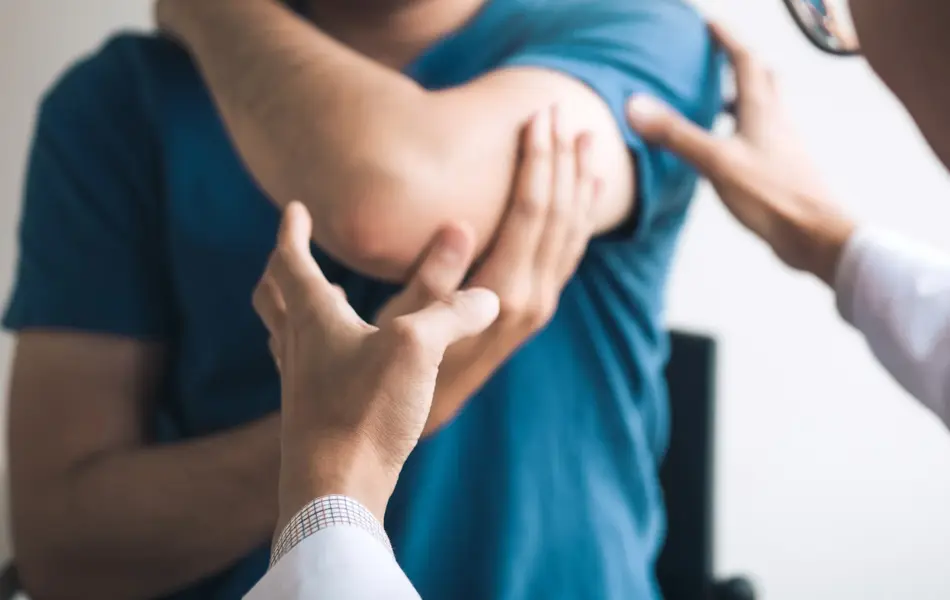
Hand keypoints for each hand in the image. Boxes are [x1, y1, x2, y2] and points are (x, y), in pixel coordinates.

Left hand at [252, 202, 499, 528]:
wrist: (335, 490)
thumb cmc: (365, 411)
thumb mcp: (418, 347)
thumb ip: (455, 314)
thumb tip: (490, 298)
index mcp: (314, 317)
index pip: (291, 261)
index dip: (292, 233)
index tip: (295, 210)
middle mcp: (299, 346)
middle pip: (273, 297)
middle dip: (282, 269)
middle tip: (294, 254)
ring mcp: (301, 384)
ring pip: (286, 334)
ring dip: (296, 309)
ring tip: (320, 302)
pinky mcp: (314, 416)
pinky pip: (305, 368)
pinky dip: (316, 349)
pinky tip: (344, 363)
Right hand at [377, 105, 600, 433]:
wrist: (427, 413)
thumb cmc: (401, 362)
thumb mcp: (404, 320)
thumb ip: (435, 275)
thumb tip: (459, 223)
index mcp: (501, 293)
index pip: (530, 212)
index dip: (537, 161)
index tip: (538, 117)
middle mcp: (531, 299)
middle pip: (558, 214)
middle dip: (560, 159)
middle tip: (561, 111)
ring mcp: (540, 305)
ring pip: (572, 232)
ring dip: (579, 182)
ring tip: (587, 139)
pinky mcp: (539, 308)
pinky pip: (569, 254)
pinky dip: (581, 217)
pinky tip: (585, 191)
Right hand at [625, 22, 855, 284]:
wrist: (814, 236)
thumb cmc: (771, 196)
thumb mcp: (716, 161)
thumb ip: (676, 134)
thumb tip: (636, 106)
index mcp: (761, 110)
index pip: (744, 60)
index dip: (726, 40)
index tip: (708, 25)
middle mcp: (775, 121)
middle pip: (762, 79)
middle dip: (740, 63)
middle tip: (718, 57)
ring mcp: (781, 146)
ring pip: (764, 109)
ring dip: (743, 97)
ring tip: (717, 100)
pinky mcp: (781, 169)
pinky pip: (762, 137)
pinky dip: (743, 130)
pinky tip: (728, 149)